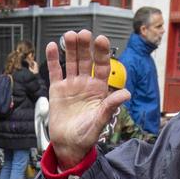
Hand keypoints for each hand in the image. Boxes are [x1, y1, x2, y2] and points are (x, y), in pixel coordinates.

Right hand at [43, 31, 131, 168]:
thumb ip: (110, 106)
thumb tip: (126, 94)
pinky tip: (53, 46)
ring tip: (69, 35)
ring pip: (71, 62)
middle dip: (85, 46)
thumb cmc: (87, 136)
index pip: (103, 66)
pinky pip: (56, 71)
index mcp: (99, 90)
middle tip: (83, 33)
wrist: (68, 145)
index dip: (102, 53)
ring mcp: (71, 85)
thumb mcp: (100, 121)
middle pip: (87, 60)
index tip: (101, 39)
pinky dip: (54, 59)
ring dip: (71, 48)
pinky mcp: (57, 89)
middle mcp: (86, 84)